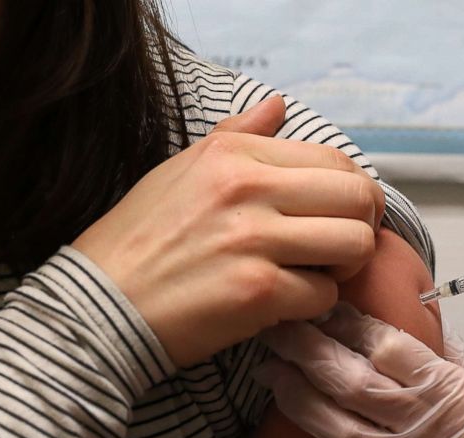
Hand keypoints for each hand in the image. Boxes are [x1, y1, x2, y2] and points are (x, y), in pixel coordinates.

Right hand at [72, 96, 384, 366]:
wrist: (100, 306)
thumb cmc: (142, 240)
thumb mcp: (183, 170)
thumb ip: (238, 136)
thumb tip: (278, 106)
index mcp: (234, 153)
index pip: (336, 159)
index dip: (354, 193)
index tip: (340, 216)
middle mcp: (248, 187)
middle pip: (358, 198)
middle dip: (362, 227)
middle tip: (339, 249)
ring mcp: (254, 240)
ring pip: (354, 246)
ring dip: (344, 267)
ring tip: (315, 274)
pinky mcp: (257, 291)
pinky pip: (324, 295)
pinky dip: (311, 305)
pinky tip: (283, 303)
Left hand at [253, 304, 463, 437]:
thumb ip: (452, 363)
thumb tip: (426, 332)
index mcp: (445, 386)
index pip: (381, 342)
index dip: (343, 322)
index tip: (318, 308)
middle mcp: (419, 421)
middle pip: (347, 378)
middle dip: (303, 350)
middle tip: (274, 333)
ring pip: (337, 426)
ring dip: (298, 400)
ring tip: (272, 378)